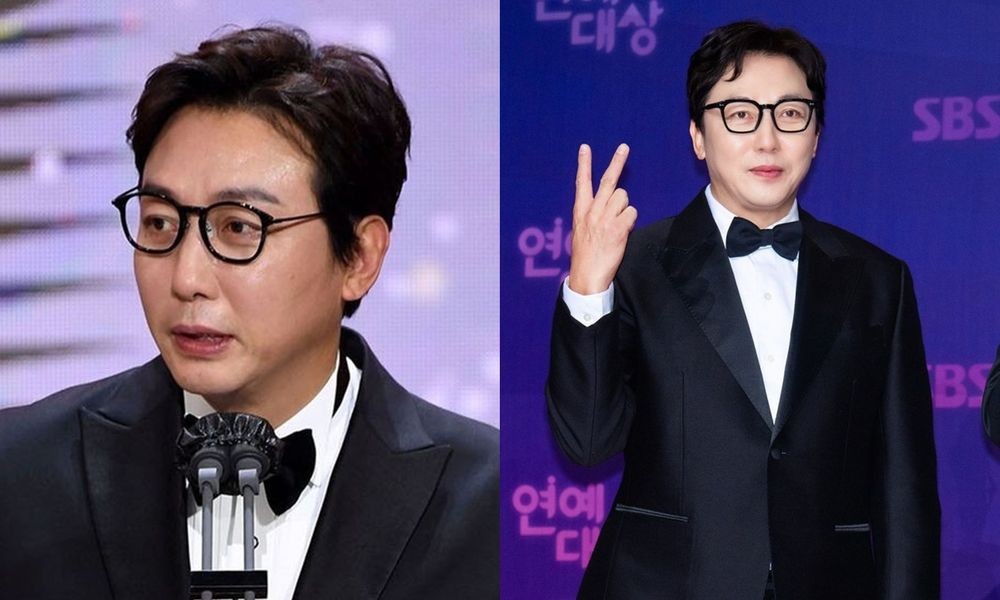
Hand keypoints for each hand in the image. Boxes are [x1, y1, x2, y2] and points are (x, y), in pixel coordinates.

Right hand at [567, 143, 637, 294]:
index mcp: (580, 212)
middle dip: (617, 162)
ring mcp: (604, 219)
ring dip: (625, 209)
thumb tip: (610, 207)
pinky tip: (624, 232)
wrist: (586, 277)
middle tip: (624, 147)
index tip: (585, 148)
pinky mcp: (617, 228)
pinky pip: (632, 214)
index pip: (581, 183)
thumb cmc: (585, 258)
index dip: (584, 164)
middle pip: (607, 181)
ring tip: (618, 224)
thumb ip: (593, 216)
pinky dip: (631, 221)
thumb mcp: (581, 233)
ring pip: (623, 198)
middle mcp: (592, 212)